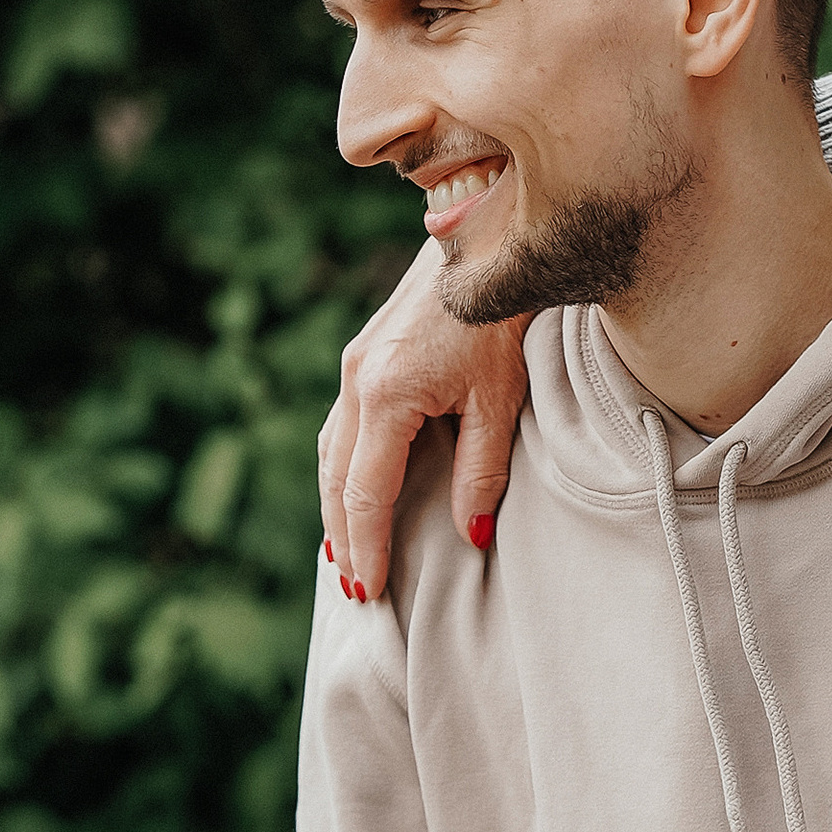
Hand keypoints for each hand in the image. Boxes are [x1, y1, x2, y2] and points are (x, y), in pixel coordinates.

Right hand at [319, 237, 532, 599]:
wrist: (482, 241)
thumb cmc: (499, 319)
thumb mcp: (500, 400)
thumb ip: (483, 471)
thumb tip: (471, 536)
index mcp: (388, 393)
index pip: (367, 491)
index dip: (367, 545)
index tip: (370, 589)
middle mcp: (357, 380)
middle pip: (336, 479)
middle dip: (343, 538)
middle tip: (354, 589)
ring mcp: (353, 366)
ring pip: (330, 454)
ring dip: (336, 507)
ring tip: (345, 556)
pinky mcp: (361, 358)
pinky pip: (339, 429)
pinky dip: (341, 471)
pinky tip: (351, 496)